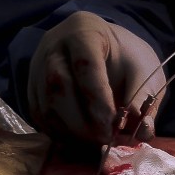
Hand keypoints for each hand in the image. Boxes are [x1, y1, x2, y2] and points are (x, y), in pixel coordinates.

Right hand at [27, 11, 164, 146]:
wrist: (106, 47)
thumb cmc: (126, 57)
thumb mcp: (143, 70)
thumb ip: (143, 98)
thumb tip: (142, 130)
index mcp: (84, 31)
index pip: (85, 64)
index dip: (97, 98)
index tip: (113, 123)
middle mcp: (53, 47)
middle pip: (57, 84)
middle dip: (81, 120)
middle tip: (104, 139)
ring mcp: (37, 67)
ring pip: (44, 104)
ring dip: (70, 131)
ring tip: (95, 142)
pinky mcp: (31, 87)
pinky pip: (38, 114)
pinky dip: (59, 133)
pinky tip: (80, 140)